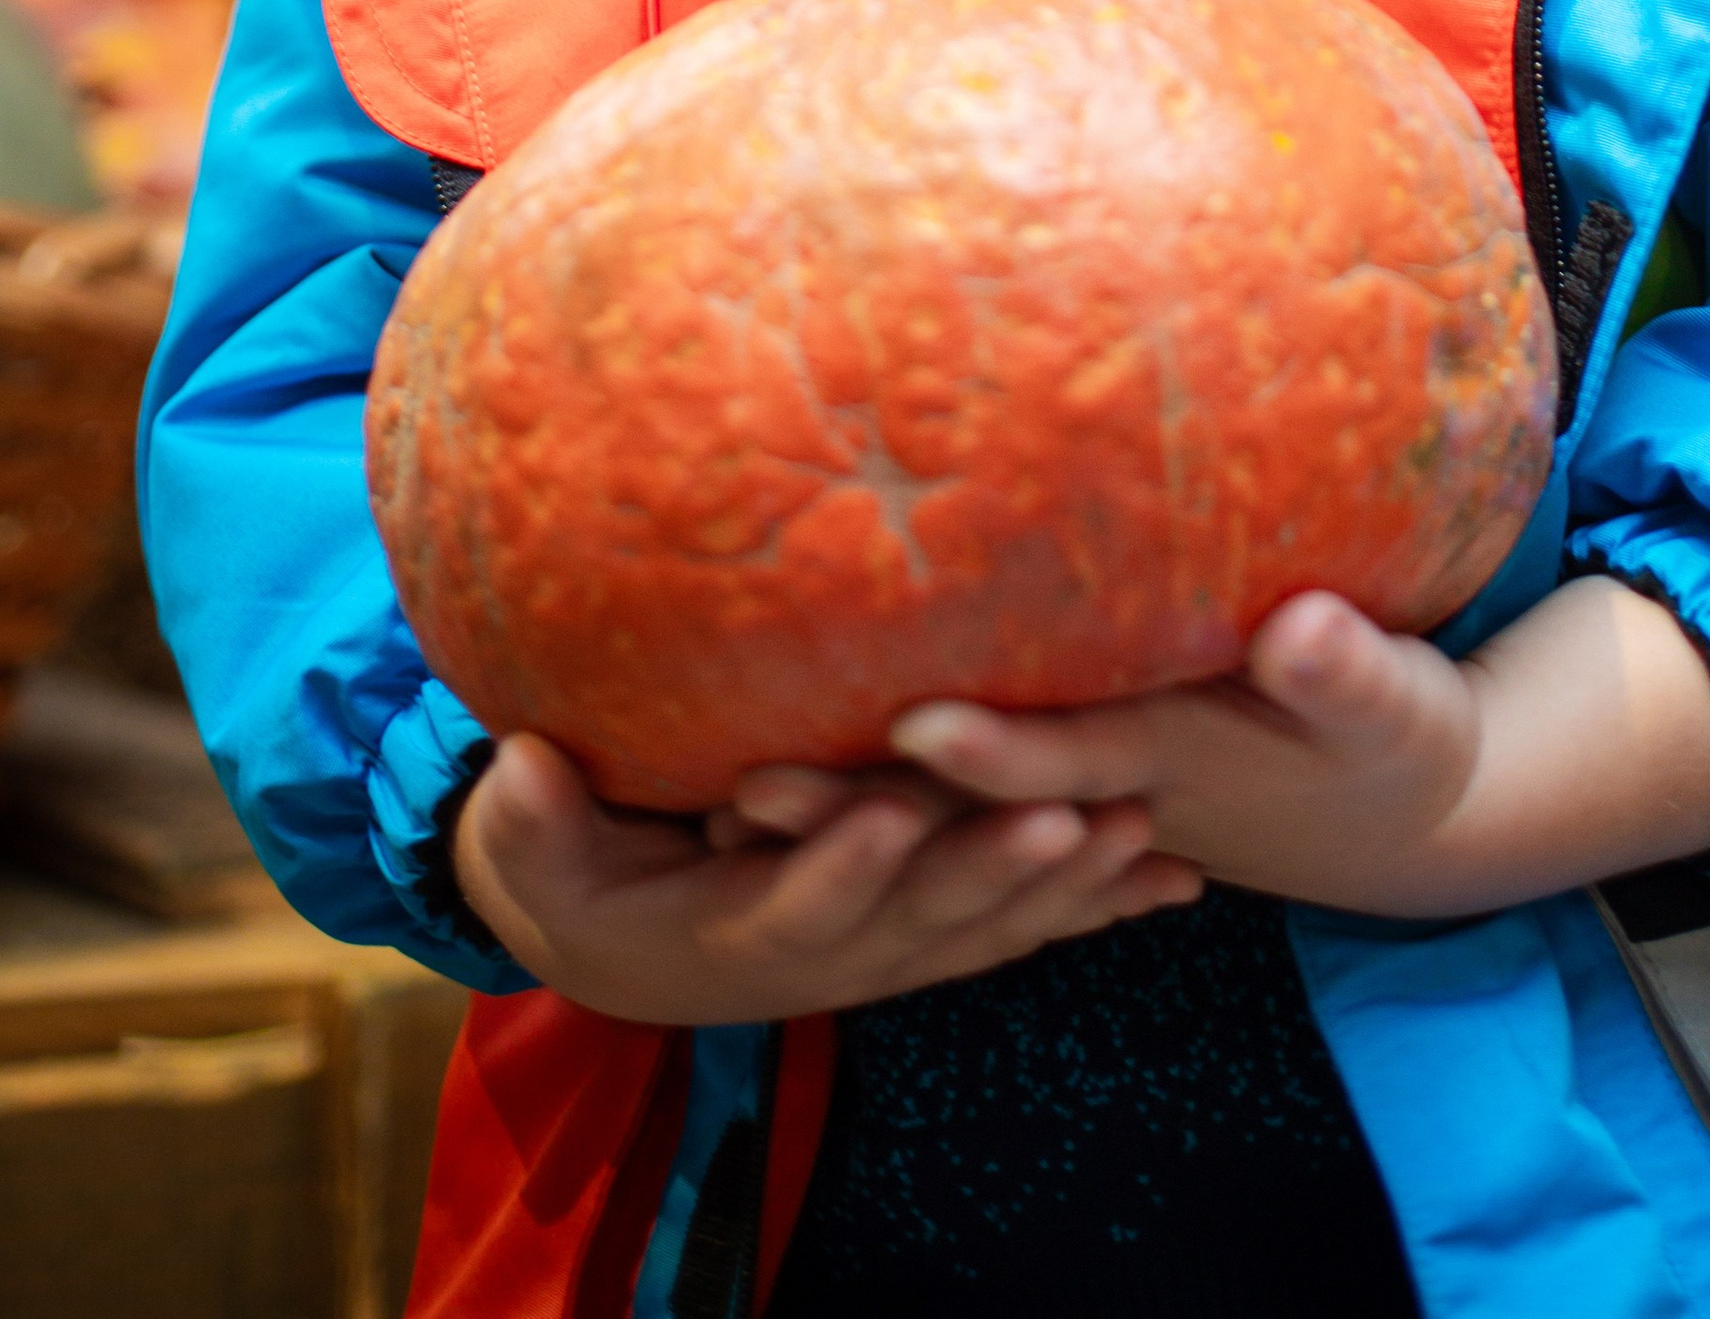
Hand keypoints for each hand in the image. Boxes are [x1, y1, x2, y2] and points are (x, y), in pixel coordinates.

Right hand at [450, 731, 1200, 1022]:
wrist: (625, 941)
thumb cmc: (577, 870)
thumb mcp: (538, 849)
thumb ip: (537, 817)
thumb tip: (521, 764)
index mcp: (733, 932)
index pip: (794, 907)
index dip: (839, 869)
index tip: (884, 818)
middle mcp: (830, 953)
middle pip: (920, 920)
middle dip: (991, 870)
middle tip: (1062, 817)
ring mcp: (890, 946)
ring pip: (988, 924)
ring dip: (1066, 887)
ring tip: (1144, 834)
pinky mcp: (932, 926)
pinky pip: (1024, 921)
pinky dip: (1099, 904)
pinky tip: (1181, 879)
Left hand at [735, 574, 1709, 923]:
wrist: (1408, 818)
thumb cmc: (1406, 745)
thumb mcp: (1396, 710)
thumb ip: (1345, 671)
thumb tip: (1300, 626)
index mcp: (1171, 765)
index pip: (1058, 758)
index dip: (982, 750)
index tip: (901, 724)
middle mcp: (1106, 794)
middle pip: (962, 806)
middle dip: (853, 805)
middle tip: (734, 786)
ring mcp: (1088, 803)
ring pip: (943, 812)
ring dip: (845, 808)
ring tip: (722, 791)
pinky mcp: (1085, 792)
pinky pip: (968, 805)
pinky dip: (889, 805)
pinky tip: (793, 777)